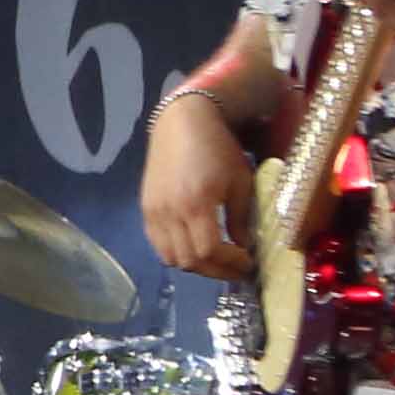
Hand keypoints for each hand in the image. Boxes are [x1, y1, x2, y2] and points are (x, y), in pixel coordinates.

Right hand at [141, 81, 260, 285]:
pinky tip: (194, 246)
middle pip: (189, 260)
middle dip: (216, 270)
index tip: (248, 262)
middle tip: (236, 269)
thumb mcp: (240, 180)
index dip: (230, 263)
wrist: (181, 123)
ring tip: (216, 261)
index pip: (209, 251)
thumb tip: (243, 246)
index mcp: (196, 203)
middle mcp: (169, 212)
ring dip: (195, 265)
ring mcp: (153, 212)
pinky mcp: (146, 209)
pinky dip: (177, 253)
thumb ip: (241, 217)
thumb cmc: (217, 148)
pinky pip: (158, 244)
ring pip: (170, 257)